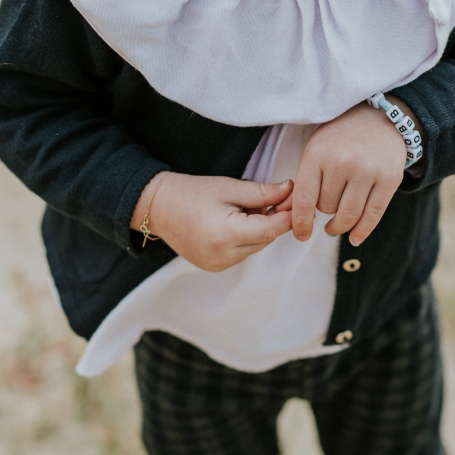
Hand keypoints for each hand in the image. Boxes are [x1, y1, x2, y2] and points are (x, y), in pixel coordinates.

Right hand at [131, 172, 293, 271]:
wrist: (158, 207)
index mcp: (226, 234)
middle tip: (272, 197)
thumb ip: (263, 193)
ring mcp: (218, 265)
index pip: (272, 229)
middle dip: (274, 219)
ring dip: (260, 229)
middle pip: (266, 239)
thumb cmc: (192, 192)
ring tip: (245, 207)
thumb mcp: (229, 187)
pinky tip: (235, 221)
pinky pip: (243, 253)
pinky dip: (247, 238)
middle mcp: (223, 256)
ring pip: (257, 247)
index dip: (288, 214)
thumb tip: (291, 191)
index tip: (296, 198)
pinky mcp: (215, 267)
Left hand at [290, 95, 421, 245]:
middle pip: (327, 208)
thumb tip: (300, 222)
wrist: (379, 118)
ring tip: (336, 226)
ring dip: (340, 225)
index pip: (304, 199)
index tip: (301, 235)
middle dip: (325, 211)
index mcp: (318, 153)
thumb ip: (306, 181)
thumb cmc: (341, 138)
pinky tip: (354, 238)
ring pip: (348, 215)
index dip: (300, 223)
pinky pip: (373, 215)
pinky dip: (362, 231)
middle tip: (329, 203)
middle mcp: (342, 162)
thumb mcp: (317, 149)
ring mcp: (368, 171)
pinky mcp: (389, 179)